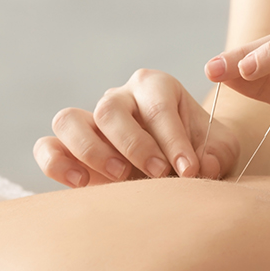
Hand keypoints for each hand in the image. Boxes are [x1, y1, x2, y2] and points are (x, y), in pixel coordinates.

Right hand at [34, 69, 238, 187]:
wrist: (183, 165)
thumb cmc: (203, 151)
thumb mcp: (221, 149)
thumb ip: (216, 154)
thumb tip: (202, 164)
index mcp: (157, 87)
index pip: (158, 107)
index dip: (173, 140)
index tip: (189, 170)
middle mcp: (120, 97)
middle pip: (110, 109)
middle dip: (135, 145)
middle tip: (159, 174)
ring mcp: (91, 120)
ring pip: (70, 121)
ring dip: (93, 150)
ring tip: (121, 177)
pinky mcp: (71, 147)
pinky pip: (48, 146)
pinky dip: (57, 163)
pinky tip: (81, 183)